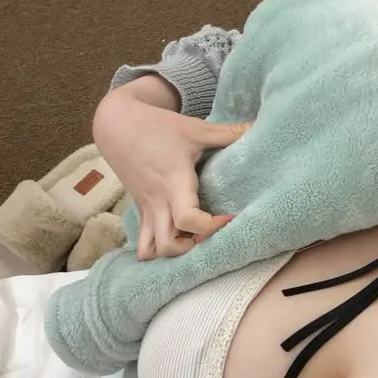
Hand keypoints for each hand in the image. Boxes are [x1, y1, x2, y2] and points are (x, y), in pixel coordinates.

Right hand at [93, 78, 250, 260]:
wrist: (118, 125)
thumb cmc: (157, 127)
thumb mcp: (194, 128)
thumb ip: (228, 132)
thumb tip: (259, 126)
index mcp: (173, 183)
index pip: (187, 220)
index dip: (210, 226)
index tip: (227, 217)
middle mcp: (157, 203)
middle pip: (167, 247)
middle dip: (191, 249)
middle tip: (210, 233)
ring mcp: (146, 210)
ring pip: (151, 250)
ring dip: (172, 251)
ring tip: (192, 238)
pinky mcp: (140, 211)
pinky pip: (144, 241)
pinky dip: (158, 247)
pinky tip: (178, 236)